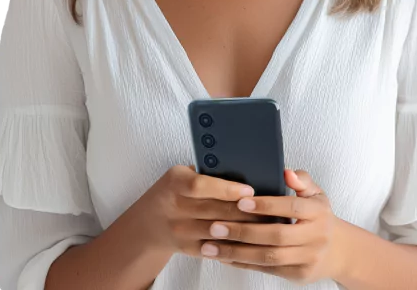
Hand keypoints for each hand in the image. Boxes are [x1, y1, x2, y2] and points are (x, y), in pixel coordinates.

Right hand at [139, 164, 261, 258]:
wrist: (148, 223)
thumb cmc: (172, 192)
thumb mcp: (181, 175)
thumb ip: (205, 172)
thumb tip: (241, 169)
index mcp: (175, 182)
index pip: (201, 185)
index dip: (226, 189)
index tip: (249, 190)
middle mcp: (175, 207)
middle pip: (215, 210)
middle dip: (244, 210)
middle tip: (269, 208)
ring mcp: (180, 230)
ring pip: (218, 231)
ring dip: (244, 228)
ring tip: (266, 224)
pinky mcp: (187, 248)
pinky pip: (215, 247)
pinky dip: (233, 245)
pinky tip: (250, 241)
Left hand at [200, 169, 341, 285]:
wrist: (338, 251)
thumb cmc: (319, 217)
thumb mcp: (316, 193)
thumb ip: (301, 180)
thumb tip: (286, 172)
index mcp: (318, 212)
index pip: (291, 207)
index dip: (266, 205)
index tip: (241, 201)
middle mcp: (315, 237)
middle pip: (276, 236)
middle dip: (243, 231)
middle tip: (216, 226)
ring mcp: (307, 258)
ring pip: (269, 257)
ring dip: (237, 252)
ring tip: (212, 245)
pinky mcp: (298, 275)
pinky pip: (267, 270)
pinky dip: (244, 263)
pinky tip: (225, 256)